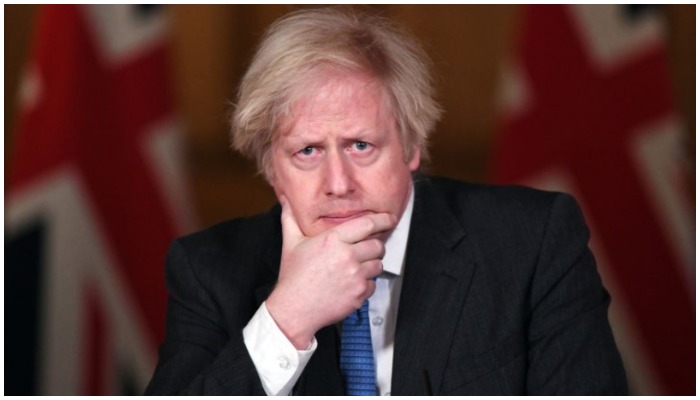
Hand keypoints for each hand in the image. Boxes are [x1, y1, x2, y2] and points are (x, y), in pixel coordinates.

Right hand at [265, 196, 395, 348]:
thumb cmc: (293, 277)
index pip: (367, 224)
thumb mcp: (290, 243)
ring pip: (378, 265)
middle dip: (375, 246)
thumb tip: (286, 202)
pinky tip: (350, 284)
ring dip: (370, 265)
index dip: (383, 219)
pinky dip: (366, 284)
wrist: (294, 310)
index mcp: (333, 240)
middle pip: (378, 245)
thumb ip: (291, 219)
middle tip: (365, 250)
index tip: (390, 218)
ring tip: (355, 268)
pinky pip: (373, 284)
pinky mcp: (359, 293)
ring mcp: (355, 276)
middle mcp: (347, 256)